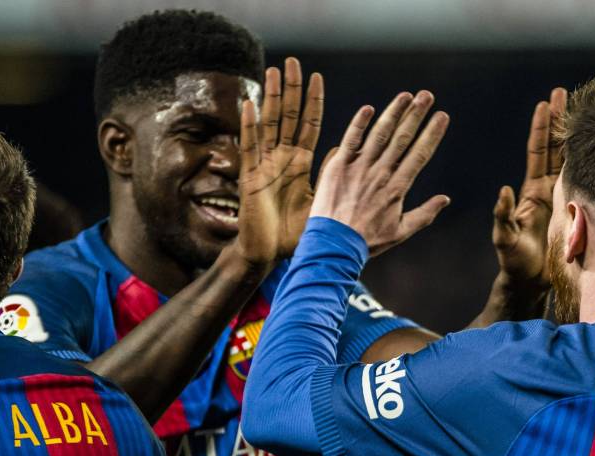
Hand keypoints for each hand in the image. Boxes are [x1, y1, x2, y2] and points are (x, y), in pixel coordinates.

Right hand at [235, 58, 323, 266]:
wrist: (269, 255)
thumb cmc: (294, 234)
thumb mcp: (320, 202)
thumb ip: (331, 176)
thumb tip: (346, 151)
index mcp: (299, 164)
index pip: (307, 125)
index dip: (311, 102)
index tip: (316, 77)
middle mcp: (281, 160)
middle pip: (286, 117)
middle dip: (290, 90)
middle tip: (294, 62)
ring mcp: (264, 166)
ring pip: (268, 125)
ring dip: (270, 98)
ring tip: (273, 71)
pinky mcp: (250, 178)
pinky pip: (250, 148)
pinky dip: (249, 126)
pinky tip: (249, 105)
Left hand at [310, 91, 449, 256]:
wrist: (334, 245)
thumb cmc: (367, 241)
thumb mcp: (400, 232)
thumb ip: (424, 214)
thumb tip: (445, 199)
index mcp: (397, 188)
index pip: (420, 154)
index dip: (432, 134)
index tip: (442, 116)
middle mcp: (381, 173)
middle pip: (402, 138)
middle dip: (417, 115)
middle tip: (428, 95)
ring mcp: (359, 168)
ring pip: (379, 134)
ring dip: (394, 112)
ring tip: (406, 95)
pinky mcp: (338, 166)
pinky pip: (350, 140)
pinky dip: (360, 123)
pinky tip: (370, 108)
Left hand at [491, 87, 566, 290]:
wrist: (533, 281)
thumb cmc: (515, 261)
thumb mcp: (505, 238)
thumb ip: (503, 216)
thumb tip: (502, 191)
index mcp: (531, 191)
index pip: (537, 151)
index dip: (542, 127)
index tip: (545, 102)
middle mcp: (548, 189)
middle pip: (556, 148)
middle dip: (559, 120)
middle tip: (563, 92)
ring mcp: (563, 198)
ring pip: (572, 160)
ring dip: (577, 136)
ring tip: (586, 110)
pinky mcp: (575, 210)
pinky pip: (586, 182)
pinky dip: (593, 164)